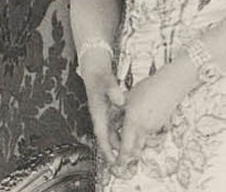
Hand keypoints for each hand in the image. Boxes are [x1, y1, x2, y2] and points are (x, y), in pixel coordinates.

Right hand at [78, 50, 125, 164]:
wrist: (94, 66)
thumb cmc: (98, 74)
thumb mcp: (106, 80)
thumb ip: (113, 90)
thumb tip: (120, 101)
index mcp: (98, 111)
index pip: (102, 134)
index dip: (107, 148)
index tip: (113, 159)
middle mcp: (100, 114)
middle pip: (108, 136)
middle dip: (115, 148)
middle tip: (126, 159)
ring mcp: (104, 111)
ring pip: (112, 130)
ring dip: (119, 139)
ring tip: (130, 148)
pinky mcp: (108, 107)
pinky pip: (115, 122)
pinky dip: (121, 128)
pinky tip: (131, 130)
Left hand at [113, 60, 193, 172]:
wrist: (170, 85)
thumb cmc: (149, 88)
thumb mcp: (129, 96)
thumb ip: (118, 109)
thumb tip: (111, 115)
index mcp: (133, 122)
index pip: (125, 147)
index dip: (121, 158)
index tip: (117, 162)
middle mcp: (144, 128)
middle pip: (135, 150)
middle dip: (128, 155)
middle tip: (122, 157)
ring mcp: (154, 128)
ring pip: (143, 143)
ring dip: (136, 145)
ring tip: (131, 140)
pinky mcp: (161, 125)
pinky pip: (150, 136)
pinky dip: (144, 136)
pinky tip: (142, 126)